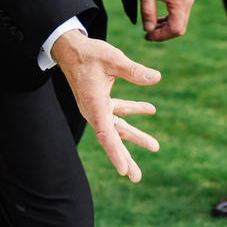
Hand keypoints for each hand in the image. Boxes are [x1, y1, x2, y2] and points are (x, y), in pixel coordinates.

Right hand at [49, 30, 161, 182]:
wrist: (70, 48)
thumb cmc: (89, 53)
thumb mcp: (113, 59)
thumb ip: (133, 70)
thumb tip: (156, 77)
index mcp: (95, 104)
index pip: (106, 134)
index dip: (115, 153)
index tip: (123, 171)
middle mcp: (94, 111)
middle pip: (112, 139)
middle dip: (125, 157)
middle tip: (136, 177)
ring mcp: (97, 107)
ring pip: (117, 127)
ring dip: (135, 136)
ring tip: (155, 147)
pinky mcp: (100, 101)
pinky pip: (118, 111)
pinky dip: (133, 110)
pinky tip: (151, 110)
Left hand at [138, 0, 192, 41]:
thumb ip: (148, 12)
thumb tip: (149, 30)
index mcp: (180, 0)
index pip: (176, 28)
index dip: (162, 36)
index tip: (147, 36)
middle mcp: (187, 0)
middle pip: (180, 27)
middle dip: (163, 33)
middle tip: (147, 34)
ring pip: (180, 21)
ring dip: (165, 27)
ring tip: (149, 27)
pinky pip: (178, 13)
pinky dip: (168, 19)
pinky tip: (156, 19)